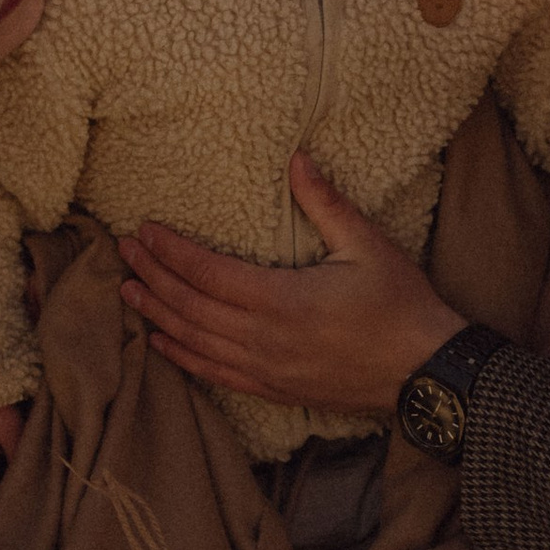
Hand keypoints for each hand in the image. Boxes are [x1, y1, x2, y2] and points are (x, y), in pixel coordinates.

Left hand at [123, 154, 459, 409]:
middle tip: (124, 252)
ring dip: (157, 315)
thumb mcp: (368, 245)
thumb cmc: (401, 306)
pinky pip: (215, 373)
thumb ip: (325, 203)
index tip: (144, 230)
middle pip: (191, 306)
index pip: (208, 273)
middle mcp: (265, 339)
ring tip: (128, 291)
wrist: (426, 373)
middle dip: (153, 277)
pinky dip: (182, 357)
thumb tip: (296, 159)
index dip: (171, 251)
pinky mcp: (273, 390)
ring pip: (194, 341)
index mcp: (283, 300)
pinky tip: (160, 343)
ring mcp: (266, 369)